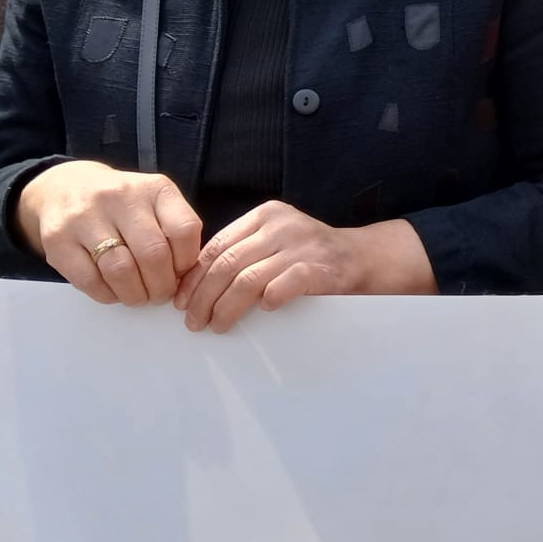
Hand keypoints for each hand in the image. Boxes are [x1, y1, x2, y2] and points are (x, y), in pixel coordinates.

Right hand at [16, 160, 201, 304]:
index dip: (186, 262)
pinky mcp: (58, 240)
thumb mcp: (155, 202)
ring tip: (138, 296)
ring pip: (121, 271)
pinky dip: (107, 295)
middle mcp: (120, 197)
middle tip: (159, 294)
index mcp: (155, 188)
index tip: (181, 275)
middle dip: (161, 286)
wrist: (66, 188)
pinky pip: (89, 280)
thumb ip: (174, 231)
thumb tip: (187, 276)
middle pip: (153, 254)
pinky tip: (114, 291)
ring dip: (135, 294)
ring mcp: (85, 217)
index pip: (184, 230)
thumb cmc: (121, 203)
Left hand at [174, 203, 428, 332]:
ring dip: (226, 308)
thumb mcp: (276, 240)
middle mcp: (282, 226)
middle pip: (227, 264)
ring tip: (217, 326)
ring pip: (248, 279)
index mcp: (265, 215)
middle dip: (204, 297)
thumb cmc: (310, 255)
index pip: (217, 246)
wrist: (361, 257)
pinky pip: (283, 285)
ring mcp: (302, 245)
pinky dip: (268, 300)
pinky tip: (262, 311)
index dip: (194, 278)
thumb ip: (243, 251)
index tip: (181, 302)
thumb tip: (194, 285)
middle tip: (194, 322)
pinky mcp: (319, 267)